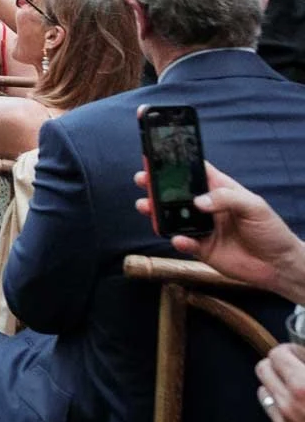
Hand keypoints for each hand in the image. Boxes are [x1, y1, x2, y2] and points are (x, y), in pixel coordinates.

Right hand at [134, 163, 304, 300]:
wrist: (279, 265)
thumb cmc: (270, 230)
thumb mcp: (254, 205)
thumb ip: (226, 198)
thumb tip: (197, 202)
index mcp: (219, 190)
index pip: (194, 171)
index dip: (176, 162)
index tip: (157, 155)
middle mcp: (206, 207)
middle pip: (175, 193)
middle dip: (156, 185)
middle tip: (142, 179)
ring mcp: (201, 227)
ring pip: (172, 217)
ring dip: (156, 212)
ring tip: (144, 206)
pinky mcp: (201, 248)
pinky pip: (183, 242)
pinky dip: (178, 241)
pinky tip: (179, 239)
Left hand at [256, 344, 304, 421]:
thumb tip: (303, 356)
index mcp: (302, 386)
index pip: (276, 354)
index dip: (290, 351)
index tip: (300, 354)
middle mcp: (288, 404)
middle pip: (262, 369)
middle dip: (277, 365)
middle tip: (294, 367)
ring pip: (264, 392)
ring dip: (276, 386)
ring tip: (296, 389)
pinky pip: (274, 417)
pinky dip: (283, 409)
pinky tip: (302, 412)